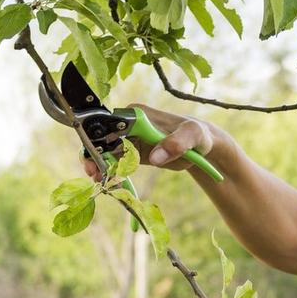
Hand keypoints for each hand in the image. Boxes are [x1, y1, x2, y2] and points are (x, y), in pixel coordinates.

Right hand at [83, 103, 223, 178]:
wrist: (201, 146)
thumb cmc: (198, 135)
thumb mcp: (193, 136)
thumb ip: (176, 143)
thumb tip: (156, 157)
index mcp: (138, 114)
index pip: (111, 125)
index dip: (100, 141)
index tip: (98, 159)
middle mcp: (129, 124)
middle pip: (102, 139)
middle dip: (95, 156)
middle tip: (95, 174)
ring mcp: (129, 139)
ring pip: (105, 152)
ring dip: (100, 166)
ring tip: (100, 180)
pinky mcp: (132, 153)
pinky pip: (116, 162)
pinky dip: (111, 172)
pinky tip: (111, 182)